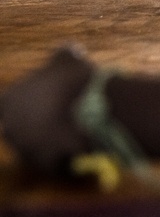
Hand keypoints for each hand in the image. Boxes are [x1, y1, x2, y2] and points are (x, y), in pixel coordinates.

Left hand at [0, 48, 94, 173]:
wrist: (95, 113)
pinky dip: (65, 154)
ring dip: (51, 139)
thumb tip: (69, 49)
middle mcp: (11, 129)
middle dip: (38, 121)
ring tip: (76, 129)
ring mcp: (27, 151)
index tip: (47, 97)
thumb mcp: (69, 60)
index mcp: (9, 101)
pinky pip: (55, 160)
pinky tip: (83, 143)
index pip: (8, 102)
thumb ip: (62, 55)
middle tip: (63, 113)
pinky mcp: (47, 168)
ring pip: (37, 145)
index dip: (28, 99)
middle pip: (20, 126)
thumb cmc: (75, 82)